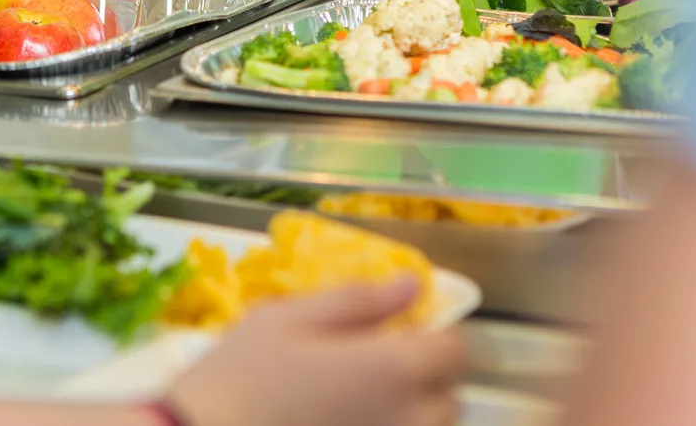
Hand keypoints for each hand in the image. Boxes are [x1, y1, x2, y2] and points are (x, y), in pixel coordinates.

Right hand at [167, 279, 463, 425]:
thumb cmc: (239, 377)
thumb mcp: (289, 318)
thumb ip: (359, 300)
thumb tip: (411, 284)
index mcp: (395, 369)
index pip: (456, 349)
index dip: (433, 334)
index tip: (398, 331)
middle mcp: (409, 419)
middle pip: (448, 396)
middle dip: (422, 377)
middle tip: (370, 366)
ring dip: (408, 412)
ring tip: (354, 401)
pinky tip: (343, 422)